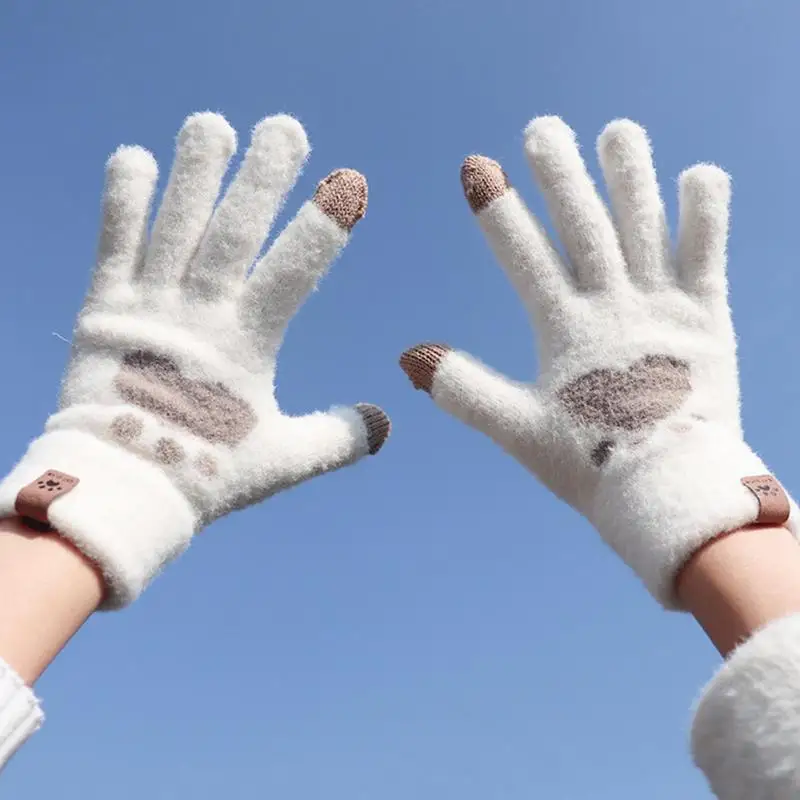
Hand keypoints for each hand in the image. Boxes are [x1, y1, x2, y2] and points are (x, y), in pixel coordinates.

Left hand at [0, 112, 389, 607]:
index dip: (322, 227)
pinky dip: (124, 200)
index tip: (350, 182)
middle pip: (233, 233)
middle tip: (283, 127)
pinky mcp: (106, 309)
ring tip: (212, 123)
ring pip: (176, 226)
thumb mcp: (285, 459)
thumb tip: (388, 422)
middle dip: (261, 178)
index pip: (292, 273)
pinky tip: (135, 157)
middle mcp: (199, 315)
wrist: (120, 490)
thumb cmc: (207, 474)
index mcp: (246, 346)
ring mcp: (149, 308)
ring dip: (195, 172)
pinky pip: (115, 244)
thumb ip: (340, 436)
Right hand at [400, 116, 794, 606]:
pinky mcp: (706, 317)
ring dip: (629, 175)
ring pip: (645, 225)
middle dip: (560, 175)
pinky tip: (697, 173)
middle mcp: (615, 305)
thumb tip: (409, 358)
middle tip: (542, 129)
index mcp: (567, 330)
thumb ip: (465, 391)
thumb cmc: (591, 464)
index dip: (498, 211)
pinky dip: (706, 212)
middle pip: (585, 226)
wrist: (673, 491)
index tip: (475, 166)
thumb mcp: (518, 431)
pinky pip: (708, 253)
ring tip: (617, 130)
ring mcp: (663, 306)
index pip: (525, 256)